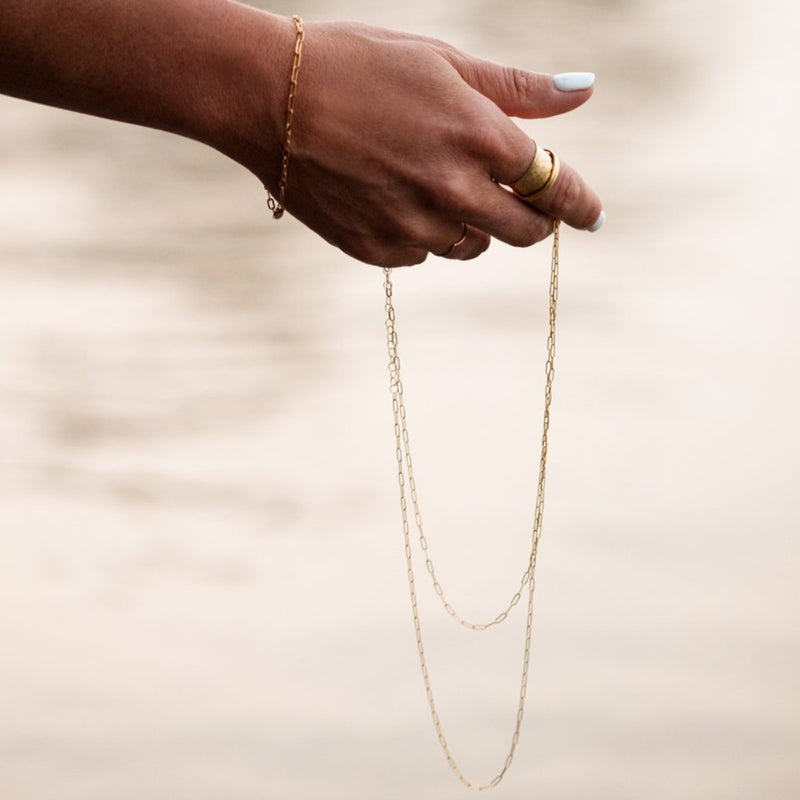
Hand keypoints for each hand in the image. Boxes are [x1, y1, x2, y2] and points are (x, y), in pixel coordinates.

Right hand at [263, 21, 603, 266]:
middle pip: (523, 231)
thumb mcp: (443, 62)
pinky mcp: (376, 250)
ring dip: (475, 225)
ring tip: (444, 188)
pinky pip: (422, 255)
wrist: (269, 99)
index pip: (553, 184)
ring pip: (471, 246)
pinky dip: (424, 234)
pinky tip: (397, 199)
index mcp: (476, 135)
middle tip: (529, 208)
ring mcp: (411, 226)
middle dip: (536, 222)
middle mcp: (451, 189)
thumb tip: (584, 91)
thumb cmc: (359, 67)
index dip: (580, 203)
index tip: (594, 215)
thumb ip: (518, 89)